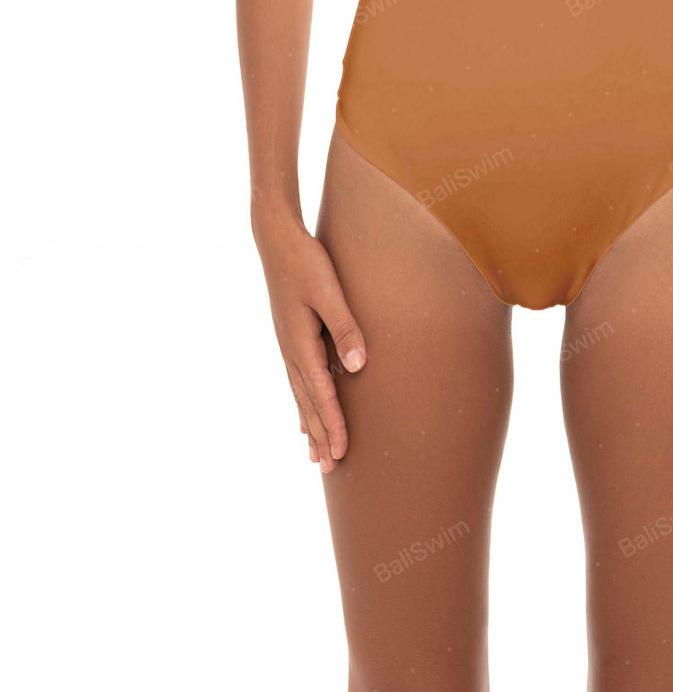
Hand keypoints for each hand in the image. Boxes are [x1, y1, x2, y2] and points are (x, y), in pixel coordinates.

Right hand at [255, 215, 365, 473]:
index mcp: (301, 344)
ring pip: (301, 396)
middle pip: (308, 403)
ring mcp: (288, 346)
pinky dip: (303, 403)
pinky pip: (298, 381)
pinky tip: (304, 414)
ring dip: (310, 425)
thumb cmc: (306, 263)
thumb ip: (345, 328)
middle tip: (330, 469)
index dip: (333, 424)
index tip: (342, 452)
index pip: (321, 394)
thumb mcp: (328, 292)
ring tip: (315, 455)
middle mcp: (291, 351)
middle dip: (320, 436)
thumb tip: (358, 367)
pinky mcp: (291, 337)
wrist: (277, 241)